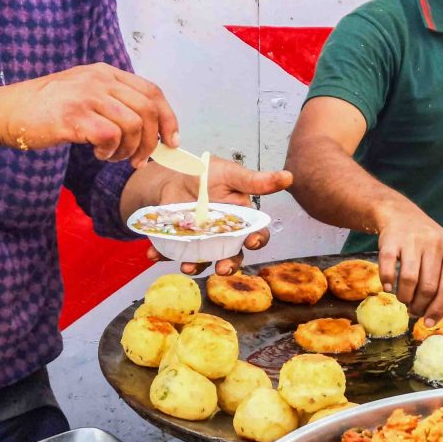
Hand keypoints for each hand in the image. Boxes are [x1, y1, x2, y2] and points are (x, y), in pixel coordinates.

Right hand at [0, 64, 177, 163]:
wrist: (7, 111)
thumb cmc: (47, 108)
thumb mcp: (84, 92)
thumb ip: (114, 101)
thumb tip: (149, 131)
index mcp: (106, 72)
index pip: (152, 92)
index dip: (168, 118)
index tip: (171, 141)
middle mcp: (99, 79)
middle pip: (147, 110)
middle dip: (150, 141)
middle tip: (139, 160)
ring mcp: (86, 96)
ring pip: (132, 125)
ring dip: (128, 150)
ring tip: (113, 157)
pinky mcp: (74, 116)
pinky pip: (110, 137)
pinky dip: (110, 152)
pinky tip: (98, 154)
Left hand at [148, 158, 293, 275]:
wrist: (173, 173)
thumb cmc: (207, 173)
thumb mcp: (230, 174)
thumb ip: (256, 181)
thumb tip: (289, 177)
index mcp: (241, 220)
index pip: (255, 235)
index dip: (256, 241)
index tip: (251, 241)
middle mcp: (223, 236)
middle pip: (231, 256)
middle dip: (228, 265)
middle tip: (222, 268)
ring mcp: (200, 242)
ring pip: (202, 260)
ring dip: (195, 266)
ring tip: (186, 266)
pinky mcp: (178, 242)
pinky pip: (172, 252)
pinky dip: (162, 254)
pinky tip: (153, 253)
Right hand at [375, 201, 442, 321]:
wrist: (402, 216)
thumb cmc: (428, 245)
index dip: (439, 309)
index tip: (429, 322)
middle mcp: (435, 243)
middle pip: (428, 288)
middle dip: (420, 306)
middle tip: (414, 310)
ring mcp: (413, 240)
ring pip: (409, 280)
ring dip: (404, 297)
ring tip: (404, 299)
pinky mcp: (391, 240)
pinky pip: (388, 268)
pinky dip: (387, 282)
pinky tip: (389, 288)